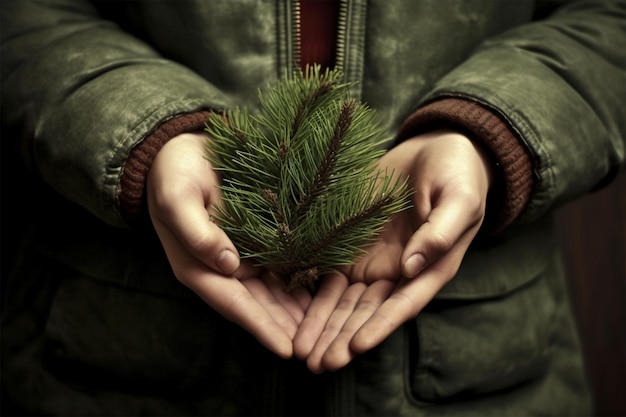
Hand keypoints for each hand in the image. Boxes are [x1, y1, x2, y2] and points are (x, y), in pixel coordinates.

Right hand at [147, 133, 310, 358]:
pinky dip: (299, 279)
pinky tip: (322, 288)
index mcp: (200, 267)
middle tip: (318, 347)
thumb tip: (227, 264)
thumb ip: (197, 232)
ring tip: (327, 326)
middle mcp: (224, 267)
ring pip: (274, 289)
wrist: (185, 150)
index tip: (286, 348)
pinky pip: (281, 263)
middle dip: (286, 326)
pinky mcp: (258, 237)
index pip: (234, 304)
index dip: (260, 326)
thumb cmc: (174, 174)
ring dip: (297, 309)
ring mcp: (243, 254)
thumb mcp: (177, 198)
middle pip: (259, 304)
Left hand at [293, 131, 493, 371]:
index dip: (379, 327)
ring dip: (322, 325)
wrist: (433, 151)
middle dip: (341, 337)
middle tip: (315, 362)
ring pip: (343, 299)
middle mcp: (398, 271)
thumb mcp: (458, 198)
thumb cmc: (456, 174)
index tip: (355, 347)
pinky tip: (291, 310)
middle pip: (366, 311)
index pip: (401, 304)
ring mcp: (372, 258)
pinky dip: (312, 292)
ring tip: (300, 350)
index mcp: (430, 268)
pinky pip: (328, 270)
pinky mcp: (350, 242)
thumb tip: (414, 265)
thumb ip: (441, 231)